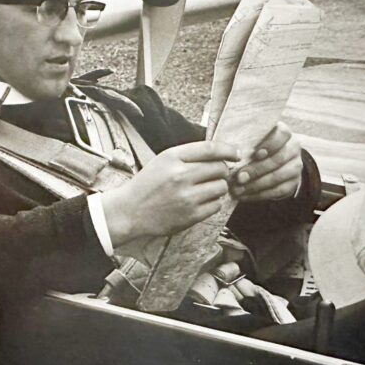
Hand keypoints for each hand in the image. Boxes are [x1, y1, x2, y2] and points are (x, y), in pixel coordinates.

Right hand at [102, 141, 239, 248]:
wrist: (129, 211)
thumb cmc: (147, 184)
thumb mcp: (162, 161)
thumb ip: (188, 155)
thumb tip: (222, 154)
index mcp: (172, 157)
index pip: (210, 149)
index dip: (228, 150)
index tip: (235, 154)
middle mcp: (180, 175)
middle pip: (220, 168)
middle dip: (221, 171)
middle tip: (211, 175)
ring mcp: (187, 197)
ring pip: (221, 187)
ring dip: (217, 187)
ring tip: (203, 190)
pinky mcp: (191, 215)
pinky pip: (216, 205)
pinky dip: (212, 203)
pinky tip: (199, 202)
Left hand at [231, 121, 302, 201]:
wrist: (275, 162)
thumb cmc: (256, 147)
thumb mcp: (253, 141)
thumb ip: (246, 143)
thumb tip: (226, 152)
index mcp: (284, 133)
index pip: (283, 134)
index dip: (270, 144)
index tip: (256, 154)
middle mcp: (293, 148)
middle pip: (278, 158)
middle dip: (257, 170)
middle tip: (239, 178)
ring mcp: (296, 166)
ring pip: (279, 176)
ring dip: (257, 185)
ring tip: (239, 190)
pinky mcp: (294, 182)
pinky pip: (279, 190)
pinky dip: (260, 195)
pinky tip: (246, 196)